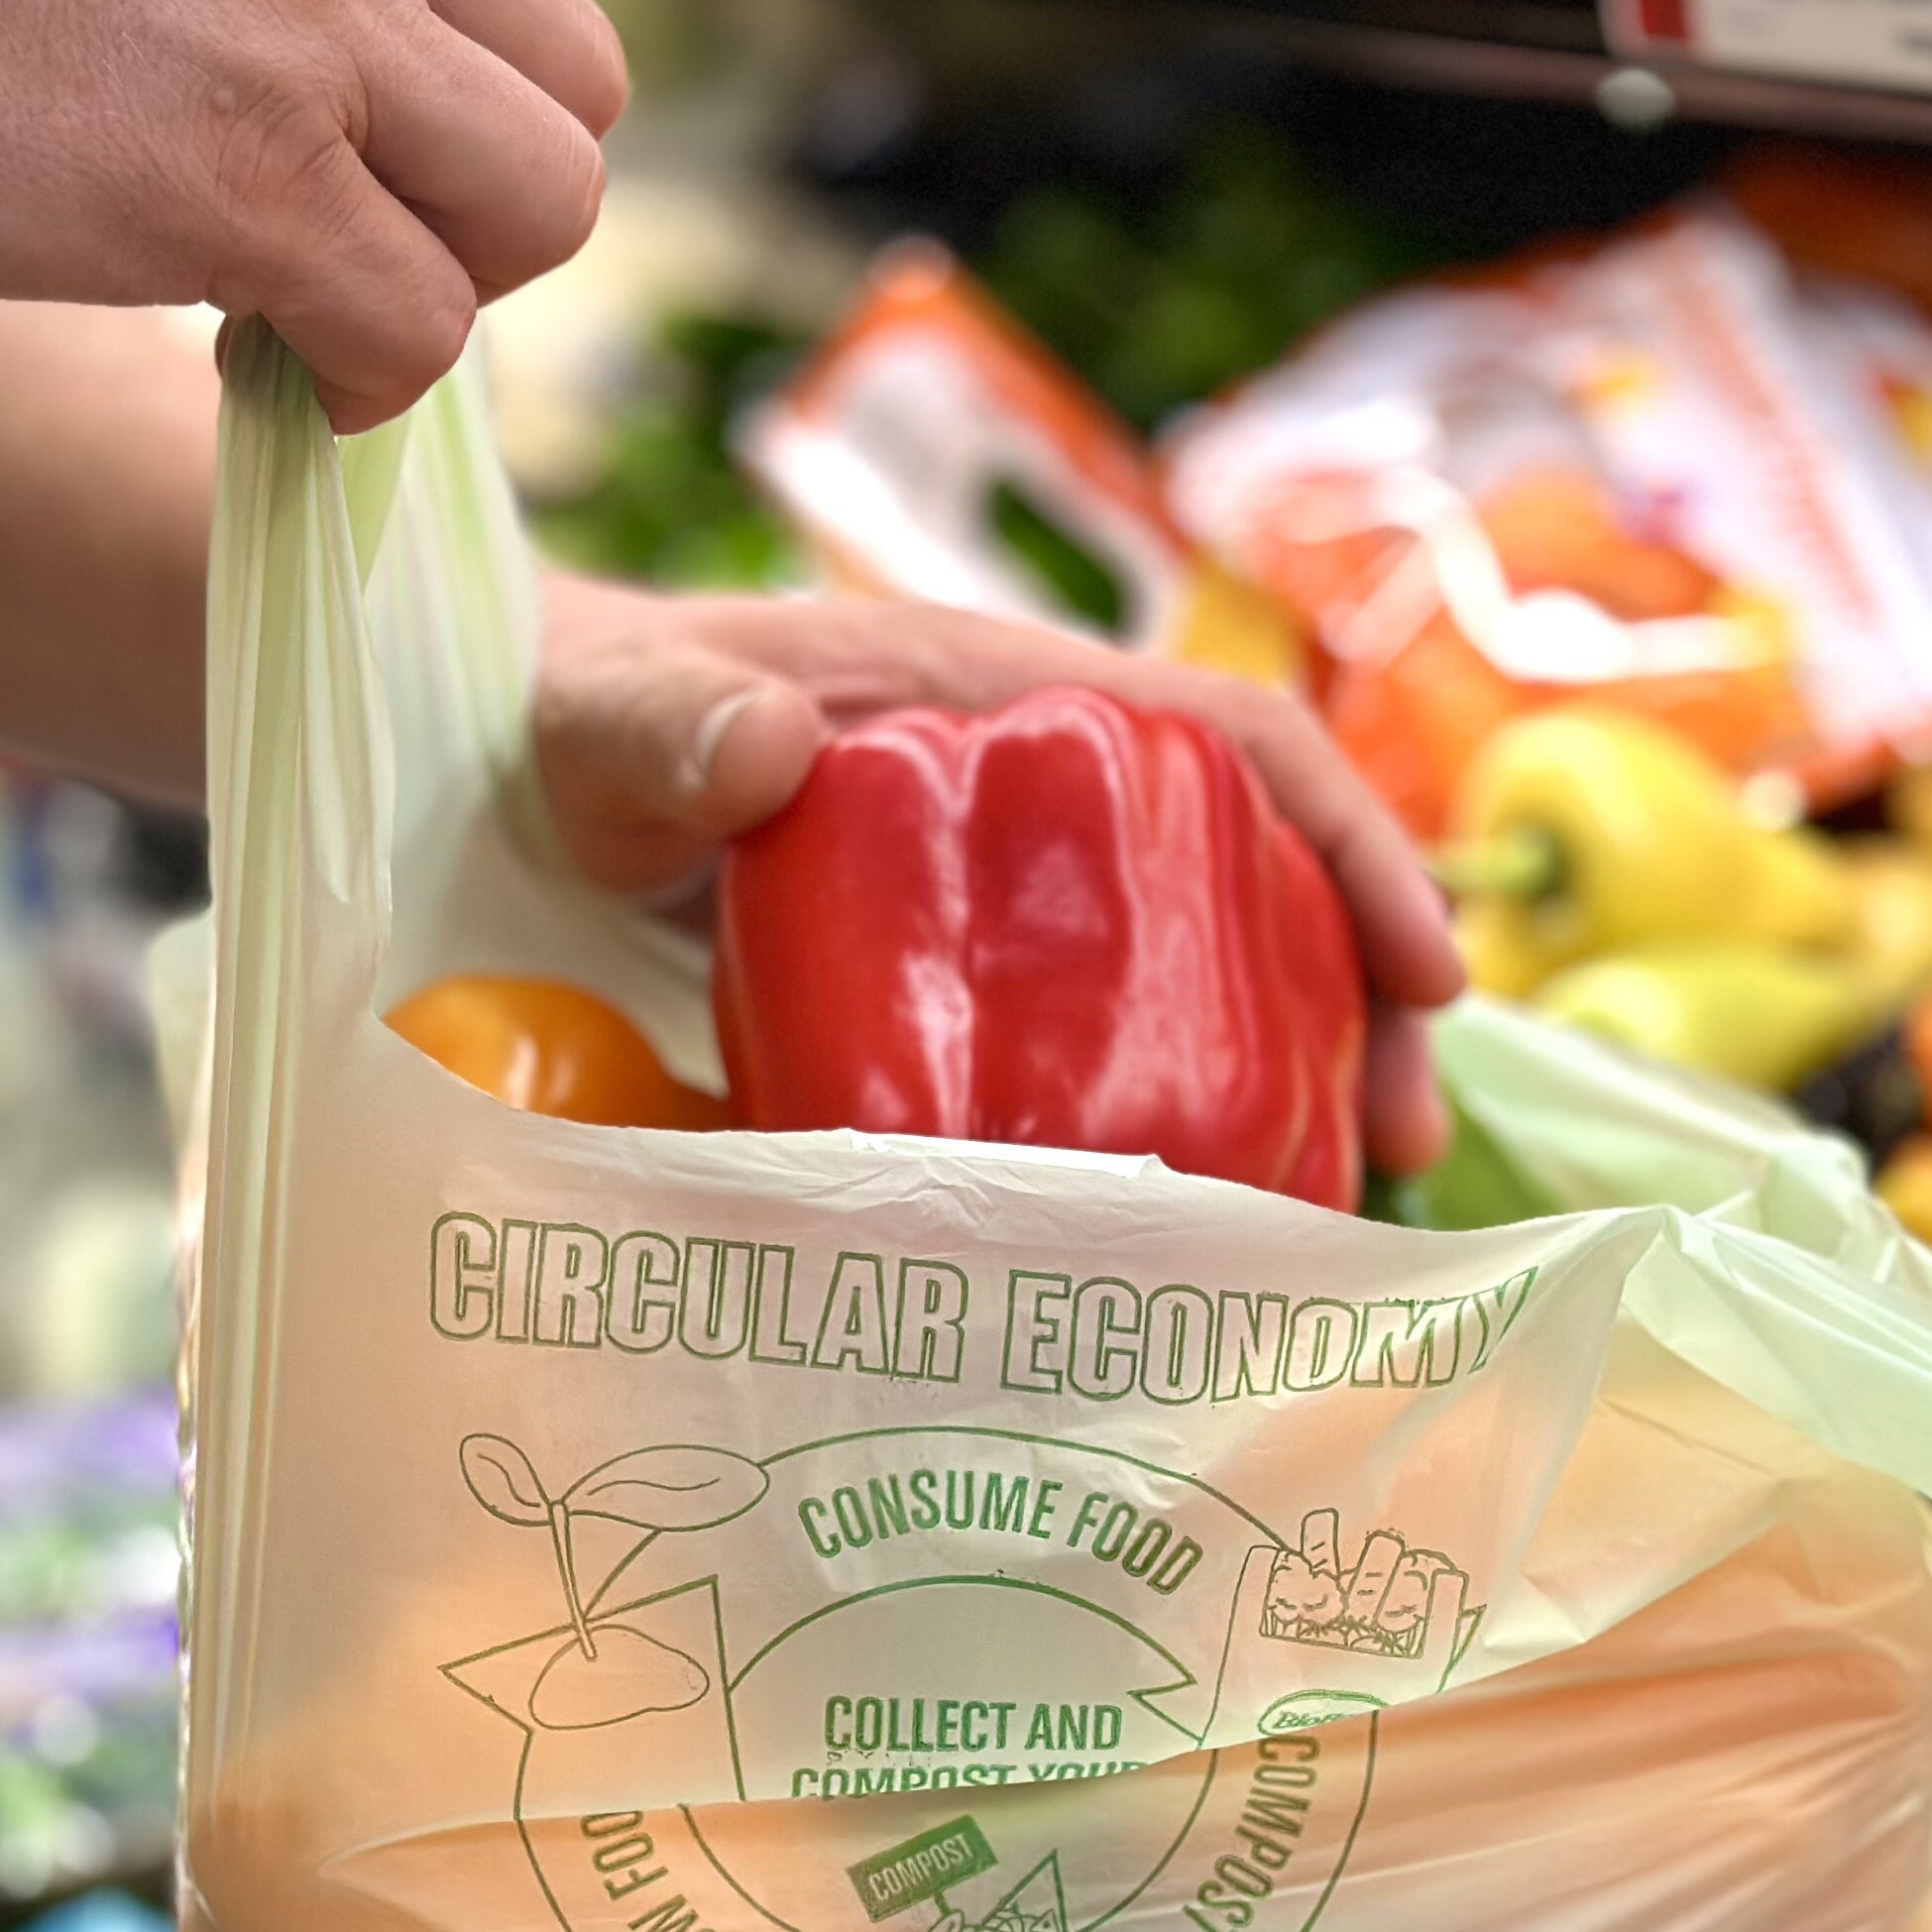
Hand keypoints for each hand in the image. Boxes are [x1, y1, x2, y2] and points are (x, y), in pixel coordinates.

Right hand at [0, 0, 625, 429]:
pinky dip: (358, 384)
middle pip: (579, 102)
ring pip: (543, 211)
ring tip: (298, 299)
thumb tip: (358, 107)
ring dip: (439, 289)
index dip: (464, 116)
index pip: (530, 4)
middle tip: (350, 243)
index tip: (349, 167)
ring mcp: (315, 37)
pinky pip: (422, 333)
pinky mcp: (254, 174)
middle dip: (487, 207)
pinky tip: (249, 357)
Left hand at [529, 576, 1465, 1175]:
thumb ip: (667, 726)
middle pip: (1261, 881)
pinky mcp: (966, 994)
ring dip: (1288, 1079)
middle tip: (1401, 1153)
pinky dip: (1168, 1126)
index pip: (1236, 745)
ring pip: (1203, 976)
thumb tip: (774, 746)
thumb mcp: (607, 719)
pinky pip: (1104, 1048)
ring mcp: (1012, 906)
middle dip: (1360, 1002)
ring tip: (1329, 1213)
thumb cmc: (570, 721)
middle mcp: (1043, 796)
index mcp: (1007, 700)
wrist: (505, 776)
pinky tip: (1181, 1230)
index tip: (1426, 974)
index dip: (1352, 847)